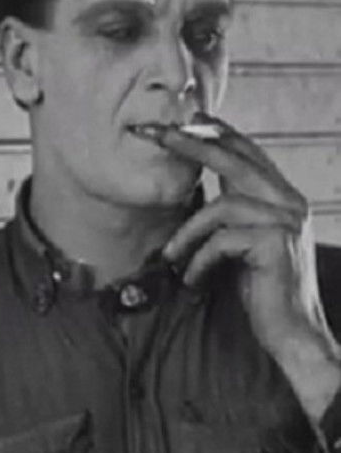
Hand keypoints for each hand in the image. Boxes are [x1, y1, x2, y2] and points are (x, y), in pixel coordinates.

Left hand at [161, 115, 338, 366]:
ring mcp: (287, 222)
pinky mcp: (276, 245)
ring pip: (223, 207)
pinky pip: (222, 240)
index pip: (249, 153)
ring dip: (188, 233)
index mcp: (283, 198)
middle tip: (159, 134)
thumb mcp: (244, 243)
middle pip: (236, 160)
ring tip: (170, 258)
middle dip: (194, 144)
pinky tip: (192, 279)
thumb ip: (233, 215)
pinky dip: (200, 260)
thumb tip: (199, 195)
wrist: (294, 334)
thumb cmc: (262, 290)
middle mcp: (290, 203)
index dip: (219, 132)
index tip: (190, 118)